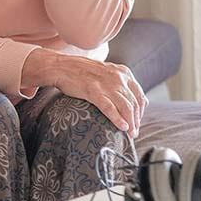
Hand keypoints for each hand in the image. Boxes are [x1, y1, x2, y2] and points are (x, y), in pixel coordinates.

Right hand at [22, 49, 147, 136]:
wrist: (60, 66)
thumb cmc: (82, 71)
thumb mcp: (106, 72)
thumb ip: (120, 82)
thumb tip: (135, 99)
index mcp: (123, 72)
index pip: (139, 96)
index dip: (140, 112)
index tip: (137, 122)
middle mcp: (118, 77)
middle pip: (134, 103)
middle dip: (136, 120)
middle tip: (134, 133)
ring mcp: (106, 84)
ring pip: (126, 107)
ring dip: (131, 123)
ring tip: (130, 134)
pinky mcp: (93, 91)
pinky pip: (110, 108)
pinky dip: (118, 119)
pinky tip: (122, 127)